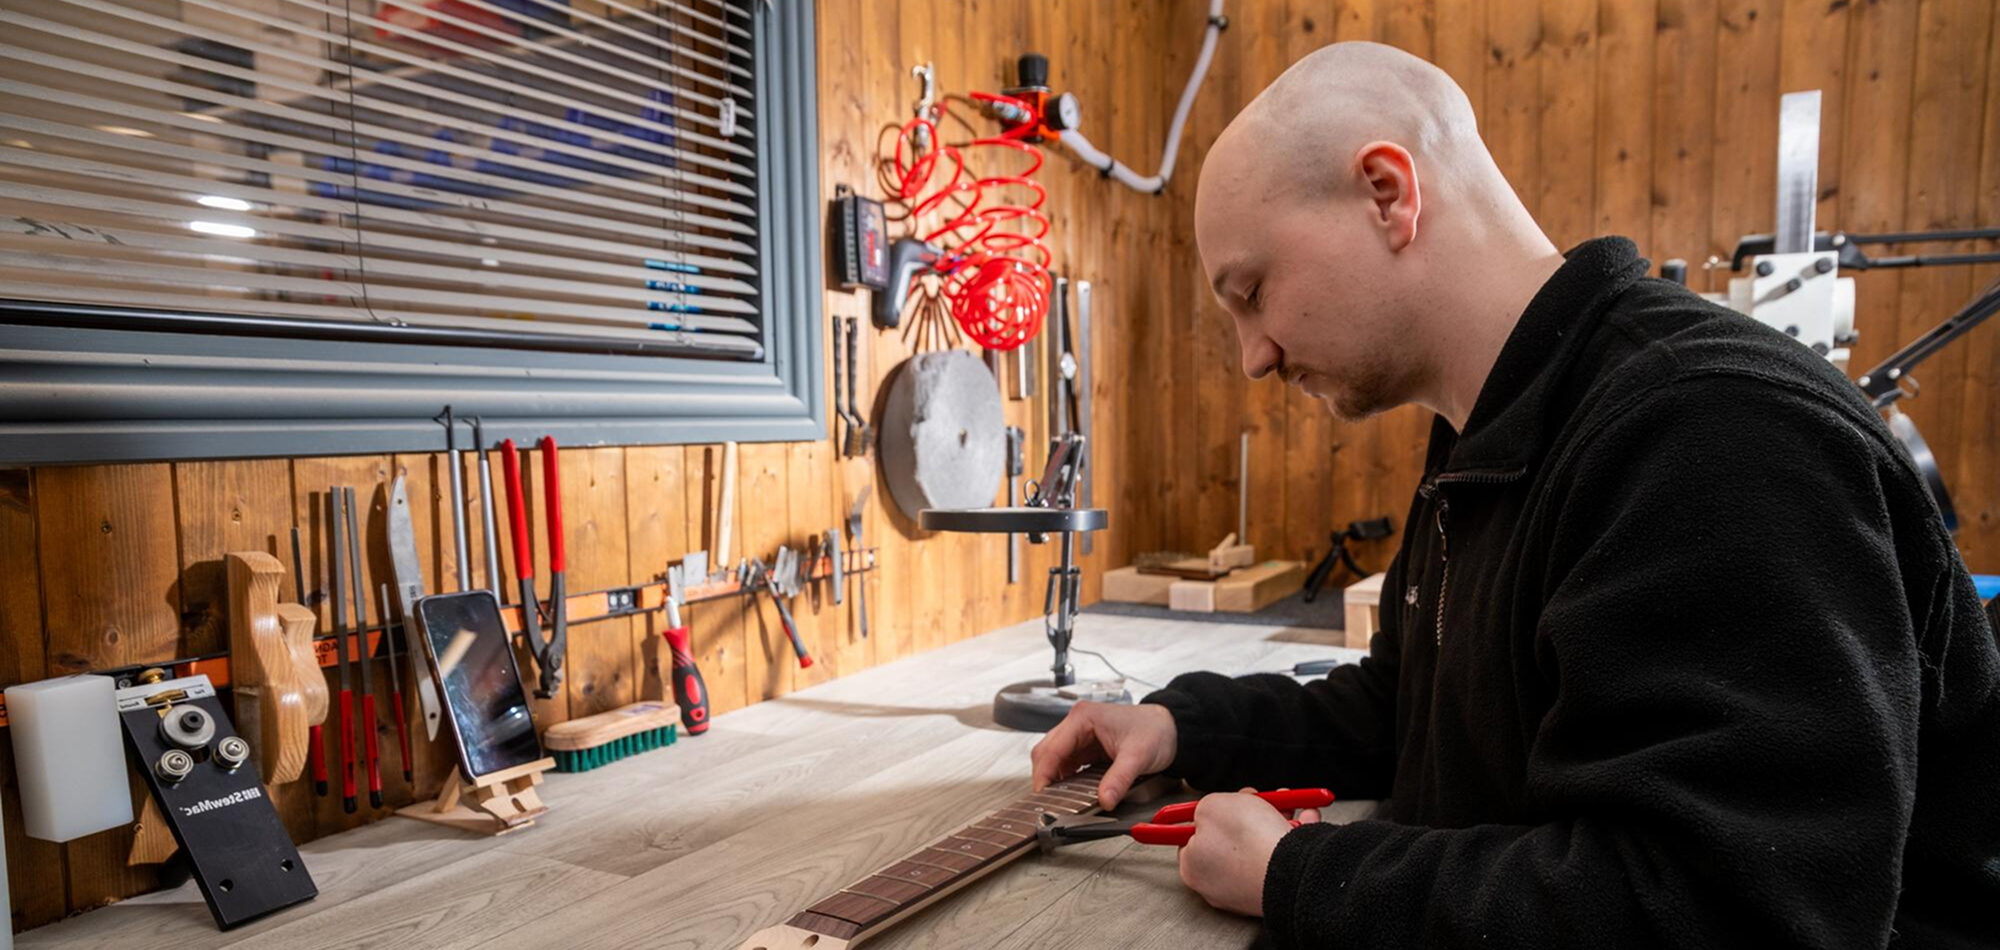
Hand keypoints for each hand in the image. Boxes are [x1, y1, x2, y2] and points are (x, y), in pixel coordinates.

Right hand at [1029, 701, 1176, 807]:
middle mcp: (1078, 723)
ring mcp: (1081, 734)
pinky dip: (1065, 778)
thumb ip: (1119, 779)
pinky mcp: (1087, 746)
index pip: (1052, 749)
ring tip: (1057, 800)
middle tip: (1047, 802)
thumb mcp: (1138, 757)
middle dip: (1045, 777)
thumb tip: (1104, 800)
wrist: (1172, 728)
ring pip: (1054, 758)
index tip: (1042, 796)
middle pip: (1046, 752)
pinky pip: (1067, 763)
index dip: (1044, 775)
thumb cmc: (1156, 731)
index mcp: (1083, 718)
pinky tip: (1069, 792)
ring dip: (1054, 779)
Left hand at [1177, 789, 1322, 916]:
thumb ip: (1204, 807)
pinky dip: (1296, 837)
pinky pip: (1286, 856)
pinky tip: (1305, 820)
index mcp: (1194, 867)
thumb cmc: (1250, 842)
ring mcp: (1250, 888)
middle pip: (1231, 838)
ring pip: (1262, 845)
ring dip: (1277, 821)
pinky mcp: (1278, 889)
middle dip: (1248, 814)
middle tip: (1255, 801)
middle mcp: (1220, 883)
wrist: (1292, 871)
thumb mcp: (1212, 805)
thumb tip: (1208, 811)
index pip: (1191, 838)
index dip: (1206, 815)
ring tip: (1286, 809)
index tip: (1216, 806)